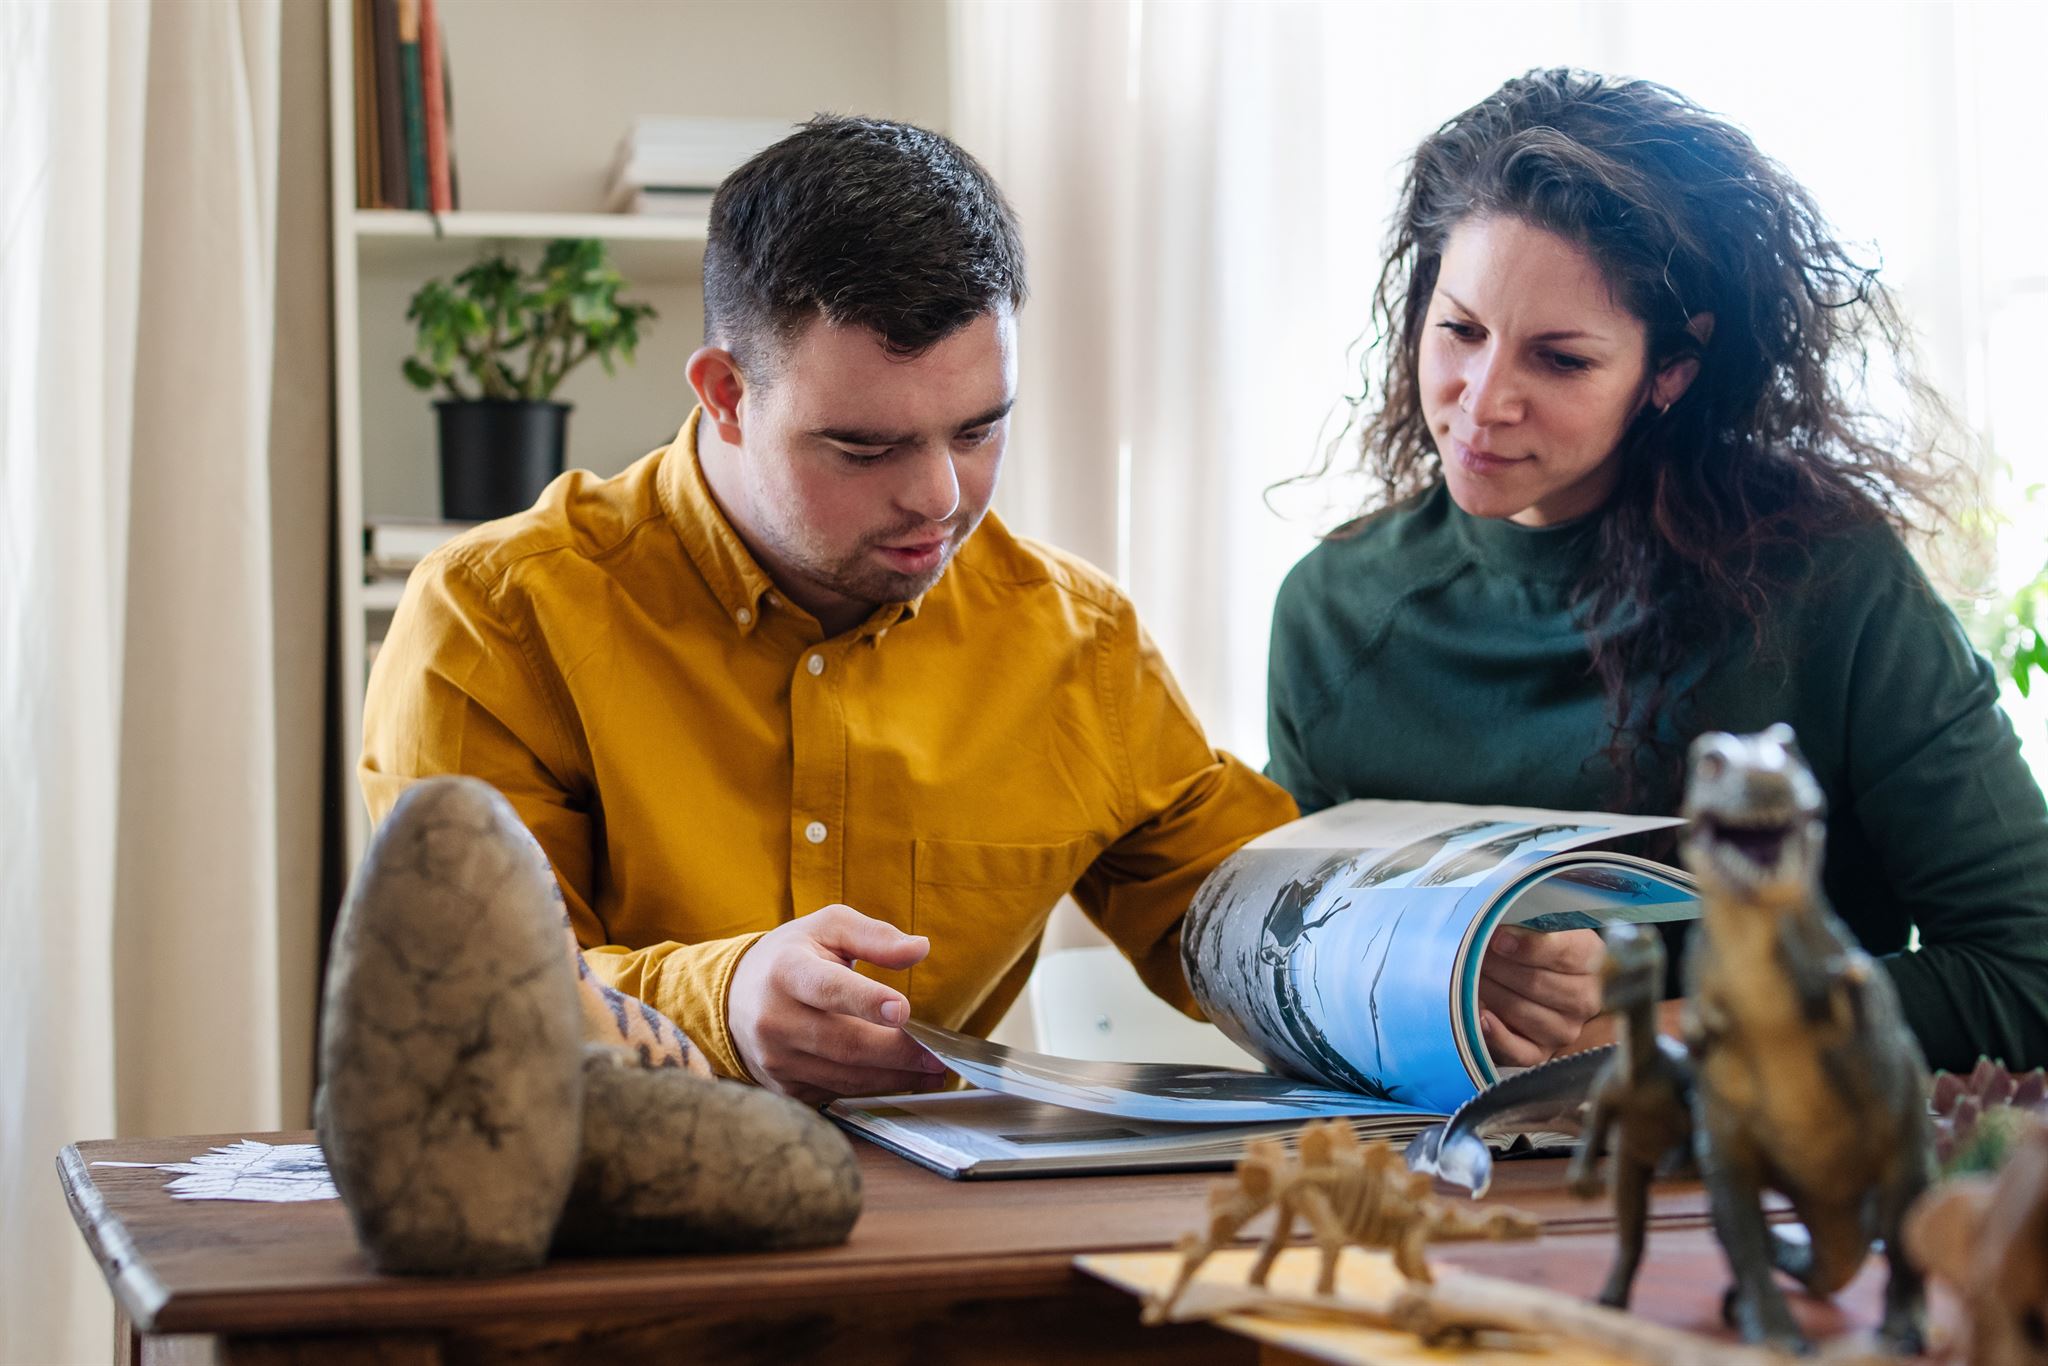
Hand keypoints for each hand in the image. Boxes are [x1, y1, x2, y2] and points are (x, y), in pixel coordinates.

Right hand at [727, 903, 948, 1104]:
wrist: (735, 997)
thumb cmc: (793, 956)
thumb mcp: (829, 928)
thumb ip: (875, 936)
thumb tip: (918, 948)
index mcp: (786, 971)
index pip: (828, 988)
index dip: (865, 1001)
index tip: (903, 1010)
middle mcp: (775, 1019)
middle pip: (845, 1043)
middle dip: (898, 1052)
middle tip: (938, 1055)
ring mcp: (776, 1058)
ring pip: (846, 1075)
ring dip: (895, 1076)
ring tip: (932, 1070)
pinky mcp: (784, 1086)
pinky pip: (837, 1092)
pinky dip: (873, 1087)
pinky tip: (900, 1078)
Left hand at [1477, 926, 1604, 1066]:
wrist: (1539, 976)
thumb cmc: (1533, 946)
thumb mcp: (1540, 926)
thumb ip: (1528, 927)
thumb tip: (1500, 934)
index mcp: (1591, 960)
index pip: (1564, 953)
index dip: (1528, 946)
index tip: (1498, 938)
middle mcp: (1585, 999)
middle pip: (1537, 983)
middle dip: (1498, 966)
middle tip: (1470, 953)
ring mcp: (1565, 1029)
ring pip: (1522, 1011)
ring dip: (1490, 991)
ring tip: (1467, 975)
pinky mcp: (1542, 1053)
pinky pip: (1519, 1051)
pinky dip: (1496, 1034)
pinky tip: (1480, 1016)